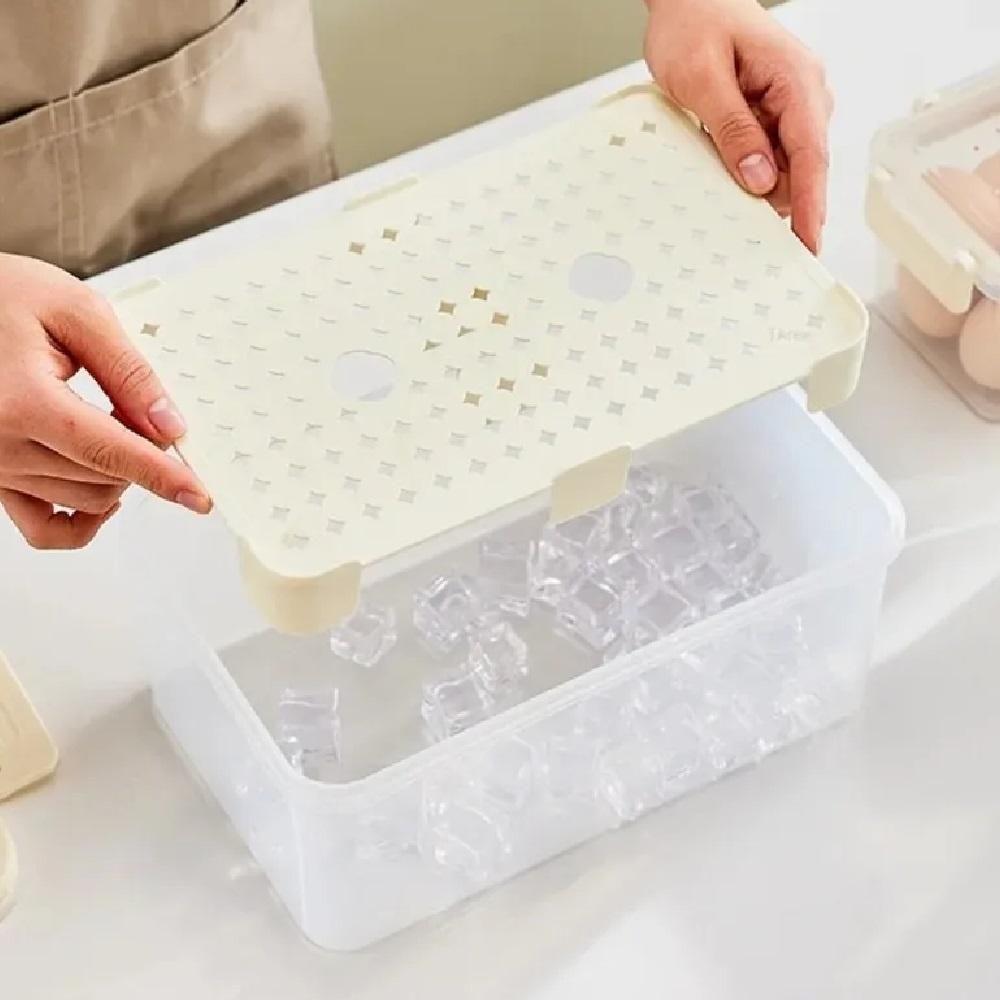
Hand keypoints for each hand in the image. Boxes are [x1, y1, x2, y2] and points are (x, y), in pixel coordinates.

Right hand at [0, 253, 210, 549]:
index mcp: (22, 400)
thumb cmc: (2, 295)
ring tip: (111, 424)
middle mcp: (0, 443)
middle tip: (146, 414)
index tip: (198, 496)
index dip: (162, 475)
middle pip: (103, 478)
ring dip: (117, 476)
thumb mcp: (75, 311)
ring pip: (85, 500)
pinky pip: (42, 528)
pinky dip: (82, 521)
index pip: (110, 452)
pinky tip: (104, 489)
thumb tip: (168, 424)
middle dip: (143, 455)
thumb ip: (128, 371)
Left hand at [644, 0, 832, 252]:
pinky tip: (722, 172)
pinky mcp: (772, 115)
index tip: (807, 245)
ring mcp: (790, 105)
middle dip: (778, 203)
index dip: (810, 207)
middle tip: (746, 234)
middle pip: (802, 169)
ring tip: (720, 182)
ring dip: (755, 185)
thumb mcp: (703, 78)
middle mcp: (804, 94)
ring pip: (784, 167)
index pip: (812, 156)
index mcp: (796, 80)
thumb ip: (732, 128)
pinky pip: (767, 155)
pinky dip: (747, 171)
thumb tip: (759, 179)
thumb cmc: (693, 23)